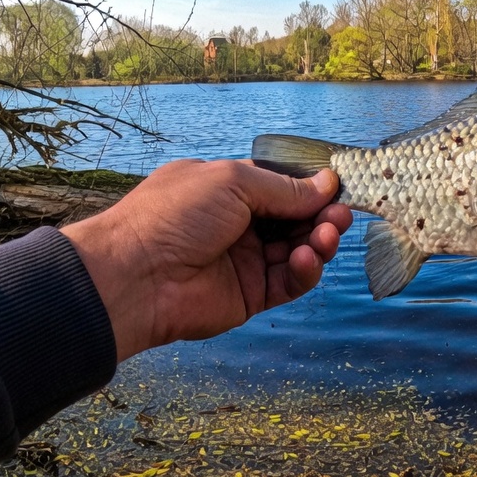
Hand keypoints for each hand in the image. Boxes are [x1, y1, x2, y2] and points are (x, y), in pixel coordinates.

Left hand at [61, 160, 352, 362]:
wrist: (136, 275)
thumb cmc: (174, 215)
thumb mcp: (233, 182)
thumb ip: (285, 187)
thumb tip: (328, 183)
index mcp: (229, 191)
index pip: (282, 187)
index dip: (311, 189)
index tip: (338, 188)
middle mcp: (240, 225)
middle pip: (296, 220)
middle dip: (322, 216)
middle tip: (340, 216)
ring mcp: (246, 261)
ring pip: (299, 250)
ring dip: (318, 242)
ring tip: (326, 237)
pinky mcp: (251, 295)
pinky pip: (289, 282)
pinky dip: (305, 271)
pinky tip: (306, 260)